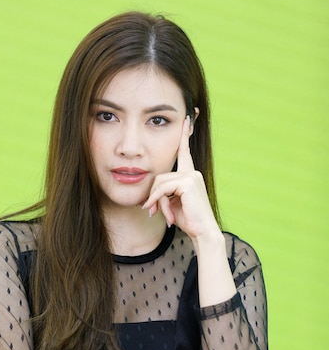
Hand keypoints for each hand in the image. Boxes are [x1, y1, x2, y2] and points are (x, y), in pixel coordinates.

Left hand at [142, 117, 218, 238]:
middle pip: (160, 176)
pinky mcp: (188, 182)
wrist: (202, 232)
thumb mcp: (172, 205)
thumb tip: (146, 199)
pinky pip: (163, 188)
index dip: (184, 135)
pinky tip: (158, 212)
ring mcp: (191, 176)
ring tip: (157, 214)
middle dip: (153, 195)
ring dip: (155, 201)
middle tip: (151, 211)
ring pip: (160, 183)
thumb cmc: (188, 220)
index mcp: (189, 175)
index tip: (187, 118)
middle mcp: (192, 172)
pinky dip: (157, 200)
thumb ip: (162, 195)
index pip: (184, 152)